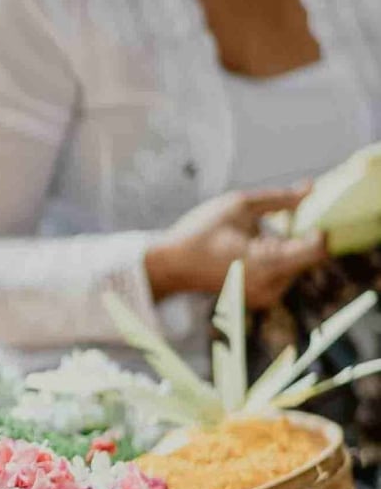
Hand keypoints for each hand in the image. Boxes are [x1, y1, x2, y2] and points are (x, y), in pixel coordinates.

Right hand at [144, 187, 327, 309]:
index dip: (319, 228)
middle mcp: (272, 286)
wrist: (170, 265)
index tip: (309, 213)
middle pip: (306, 257)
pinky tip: (248, 250)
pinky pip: (282, 275)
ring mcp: (266, 296)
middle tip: (270, 220)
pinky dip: (275, 260)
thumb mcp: (237, 206)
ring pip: (295, 265)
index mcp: (267, 264)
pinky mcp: (261, 299)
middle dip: (297, 236)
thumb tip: (309, 189)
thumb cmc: (199, 233)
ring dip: (285, 248)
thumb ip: (279, 199)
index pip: (315, 249)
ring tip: (251, 236)